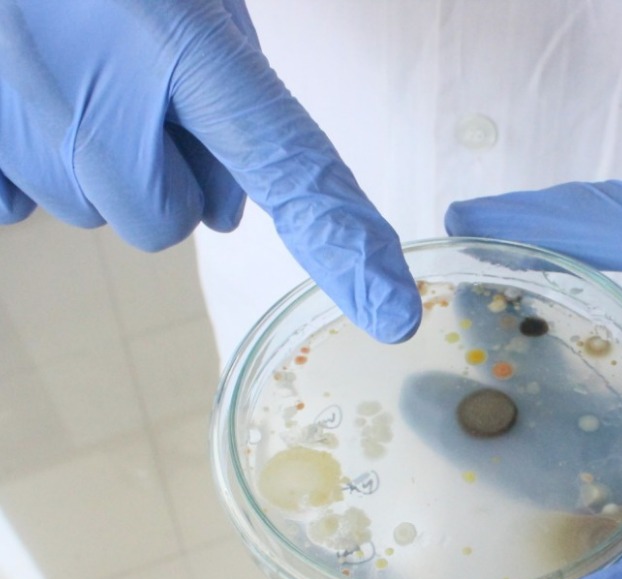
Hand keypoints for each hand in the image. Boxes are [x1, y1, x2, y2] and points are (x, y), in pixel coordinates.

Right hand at [0, 0, 419, 341]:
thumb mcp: (192, 2)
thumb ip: (228, 99)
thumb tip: (228, 215)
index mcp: (178, 38)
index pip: (288, 165)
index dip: (344, 245)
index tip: (394, 314)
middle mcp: (98, 95)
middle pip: (170, 223)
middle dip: (172, 178)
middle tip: (144, 100)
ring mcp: (16, 121)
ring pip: (98, 213)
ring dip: (105, 168)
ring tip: (80, 79)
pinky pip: (20, 204)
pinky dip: (37, 165)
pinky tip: (29, 98)